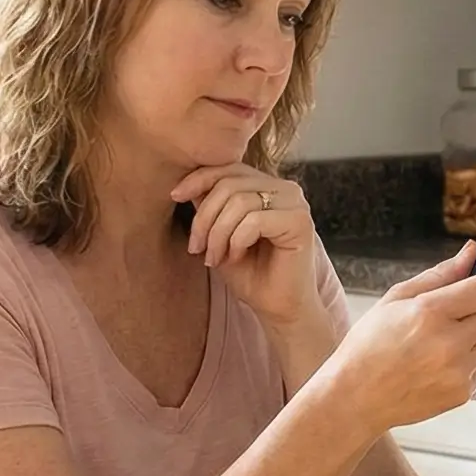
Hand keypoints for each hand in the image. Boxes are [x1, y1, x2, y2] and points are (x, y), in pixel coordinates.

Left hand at [172, 164, 322, 329]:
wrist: (278, 307)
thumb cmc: (251, 273)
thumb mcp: (220, 234)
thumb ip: (210, 206)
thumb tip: (187, 184)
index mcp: (267, 186)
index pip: (228, 168)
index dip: (199, 179)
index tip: (175, 196)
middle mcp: (284, 189)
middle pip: (229, 184)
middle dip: (205, 218)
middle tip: (198, 248)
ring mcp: (295, 203)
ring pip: (239, 201)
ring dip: (218, 234)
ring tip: (215, 257)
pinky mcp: (300, 222)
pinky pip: (255, 220)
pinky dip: (236, 241)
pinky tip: (235, 257)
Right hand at [324, 244, 475, 431]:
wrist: (356, 398)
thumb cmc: (368, 348)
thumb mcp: (397, 299)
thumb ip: (440, 274)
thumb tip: (472, 253)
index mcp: (430, 313)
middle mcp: (449, 343)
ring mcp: (458, 371)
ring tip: (452, 331)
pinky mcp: (462, 392)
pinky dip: (474, 354)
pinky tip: (444, 357)